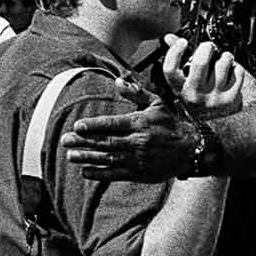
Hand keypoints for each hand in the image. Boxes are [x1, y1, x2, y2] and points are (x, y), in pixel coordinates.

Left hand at [62, 98, 198, 181]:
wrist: (190, 149)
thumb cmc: (170, 123)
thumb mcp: (157, 103)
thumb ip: (136, 92)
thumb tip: (118, 82)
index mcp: (140, 123)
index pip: (113, 125)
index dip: (94, 126)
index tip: (77, 126)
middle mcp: (138, 142)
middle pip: (106, 142)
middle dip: (84, 142)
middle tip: (65, 140)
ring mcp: (138, 159)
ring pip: (108, 159)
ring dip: (88, 158)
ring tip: (71, 156)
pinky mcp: (140, 173)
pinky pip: (116, 174)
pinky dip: (100, 174)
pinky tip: (86, 171)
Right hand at [161, 36, 243, 118]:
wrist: (217, 117)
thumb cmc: (200, 94)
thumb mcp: (185, 80)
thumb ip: (177, 58)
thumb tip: (169, 38)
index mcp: (180, 90)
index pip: (171, 69)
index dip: (175, 52)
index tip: (183, 42)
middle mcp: (194, 96)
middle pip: (200, 63)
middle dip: (207, 48)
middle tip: (210, 47)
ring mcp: (213, 99)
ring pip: (221, 64)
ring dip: (225, 57)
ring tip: (225, 59)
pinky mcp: (230, 100)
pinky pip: (237, 72)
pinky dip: (237, 68)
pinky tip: (232, 72)